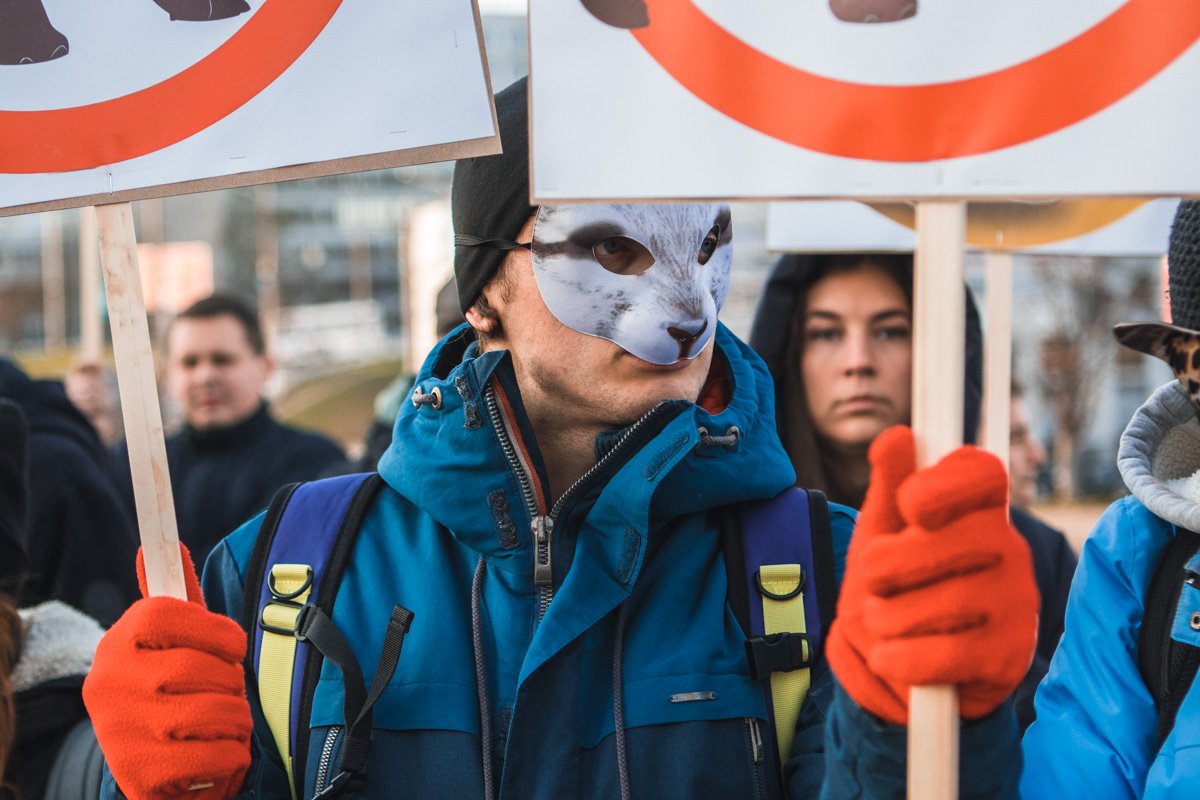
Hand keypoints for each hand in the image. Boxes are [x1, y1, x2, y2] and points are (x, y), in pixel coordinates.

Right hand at [83, 544, 252, 799]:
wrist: (151, 768)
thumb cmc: (172, 691)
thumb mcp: (172, 643)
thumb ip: (176, 597)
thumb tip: (157, 544)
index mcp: (116, 645)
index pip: (165, 613)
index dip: (213, 628)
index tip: (231, 644)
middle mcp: (109, 686)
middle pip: (202, 666)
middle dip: (231, 680)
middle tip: (222, 691)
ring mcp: (123, 732)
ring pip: (220, 710)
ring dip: (237, 719)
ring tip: (220, 722)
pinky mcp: (143, 774)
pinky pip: (223, 755)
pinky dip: (234, 754)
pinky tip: (214, 753)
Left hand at [825, 426, 1038, 723]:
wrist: (908, 668)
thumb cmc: (899, 584)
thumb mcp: (884, 531)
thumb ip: (890, 485)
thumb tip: (896, 436)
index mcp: (979, 508)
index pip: (983, 473)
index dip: (944, 484)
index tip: (909, 506)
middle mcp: (1009, 549)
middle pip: (955, 540)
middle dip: (892, 563)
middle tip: (872, 579)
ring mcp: (1017, 602)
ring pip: (946, 603)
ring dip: (889, 618)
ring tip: (881, 622)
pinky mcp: (1010, 656)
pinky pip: (948, 654)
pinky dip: (902, 659)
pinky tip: (890, 657)